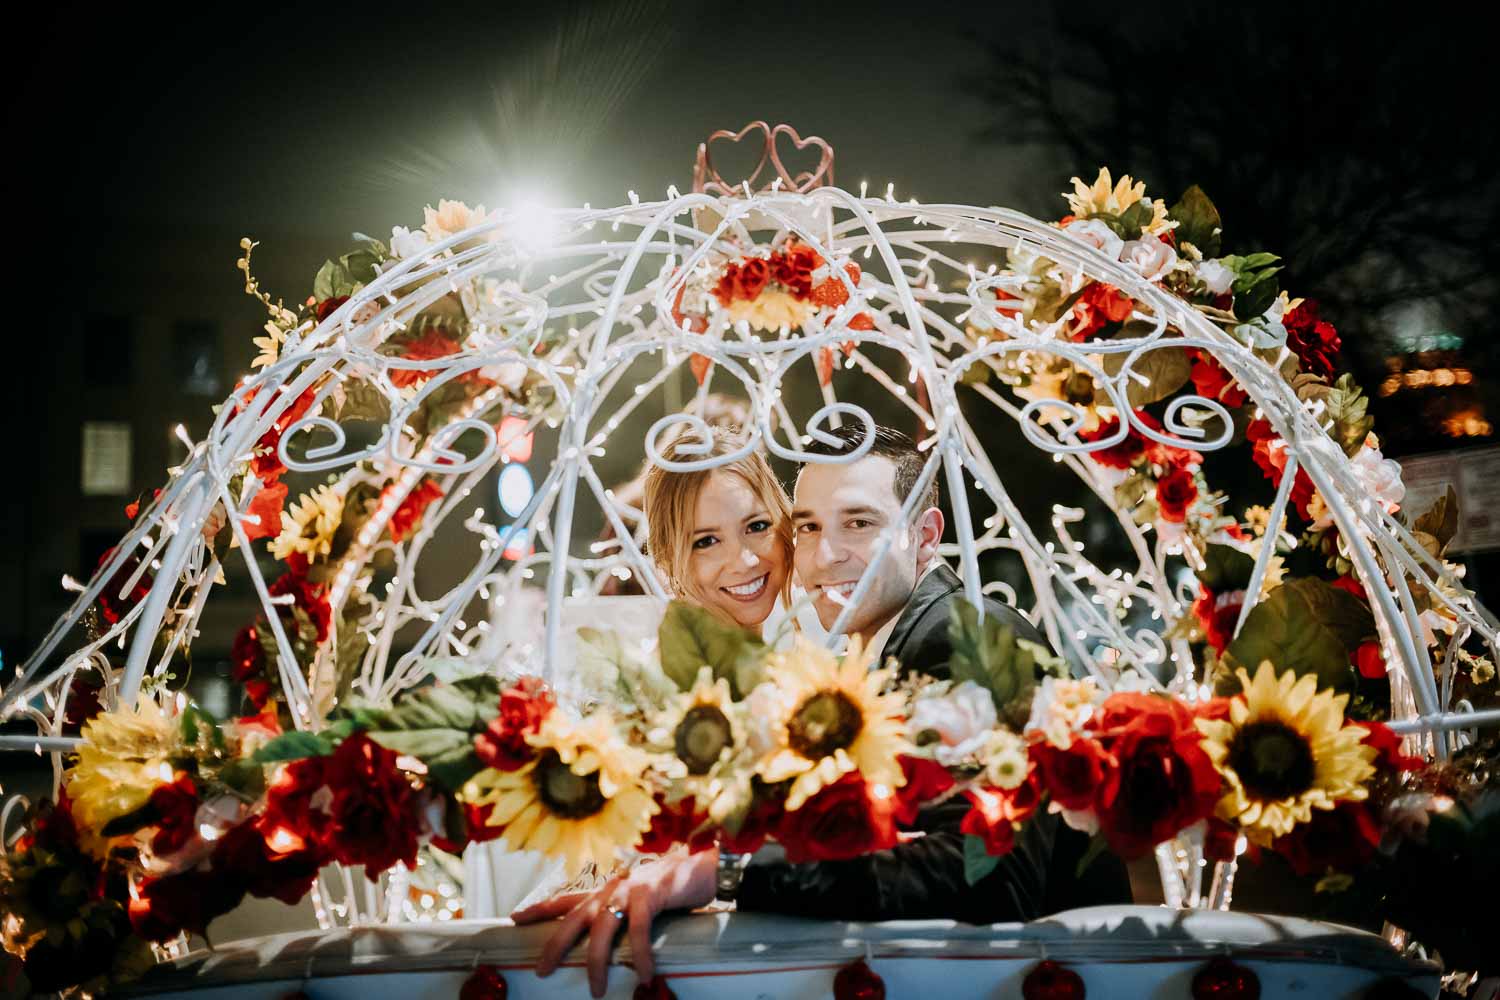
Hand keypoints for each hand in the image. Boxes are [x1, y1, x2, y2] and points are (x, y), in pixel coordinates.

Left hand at [511, 846, 717, 996]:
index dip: (539, 909)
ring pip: (602, 930)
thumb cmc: (672, 888)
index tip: (514, 919)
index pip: (566, 899)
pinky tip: (644, 976)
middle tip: (541, 970)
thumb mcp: (639, 899)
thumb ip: (622, 913)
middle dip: (555, 945)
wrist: (704, 868)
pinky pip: (638, 932)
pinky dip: (640, 957)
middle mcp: (611, 887)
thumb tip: (610, 942)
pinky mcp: (649, 896)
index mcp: (606, 889)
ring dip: (598, 962)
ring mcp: (629, 890)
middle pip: (574, 918)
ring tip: (597, 990)